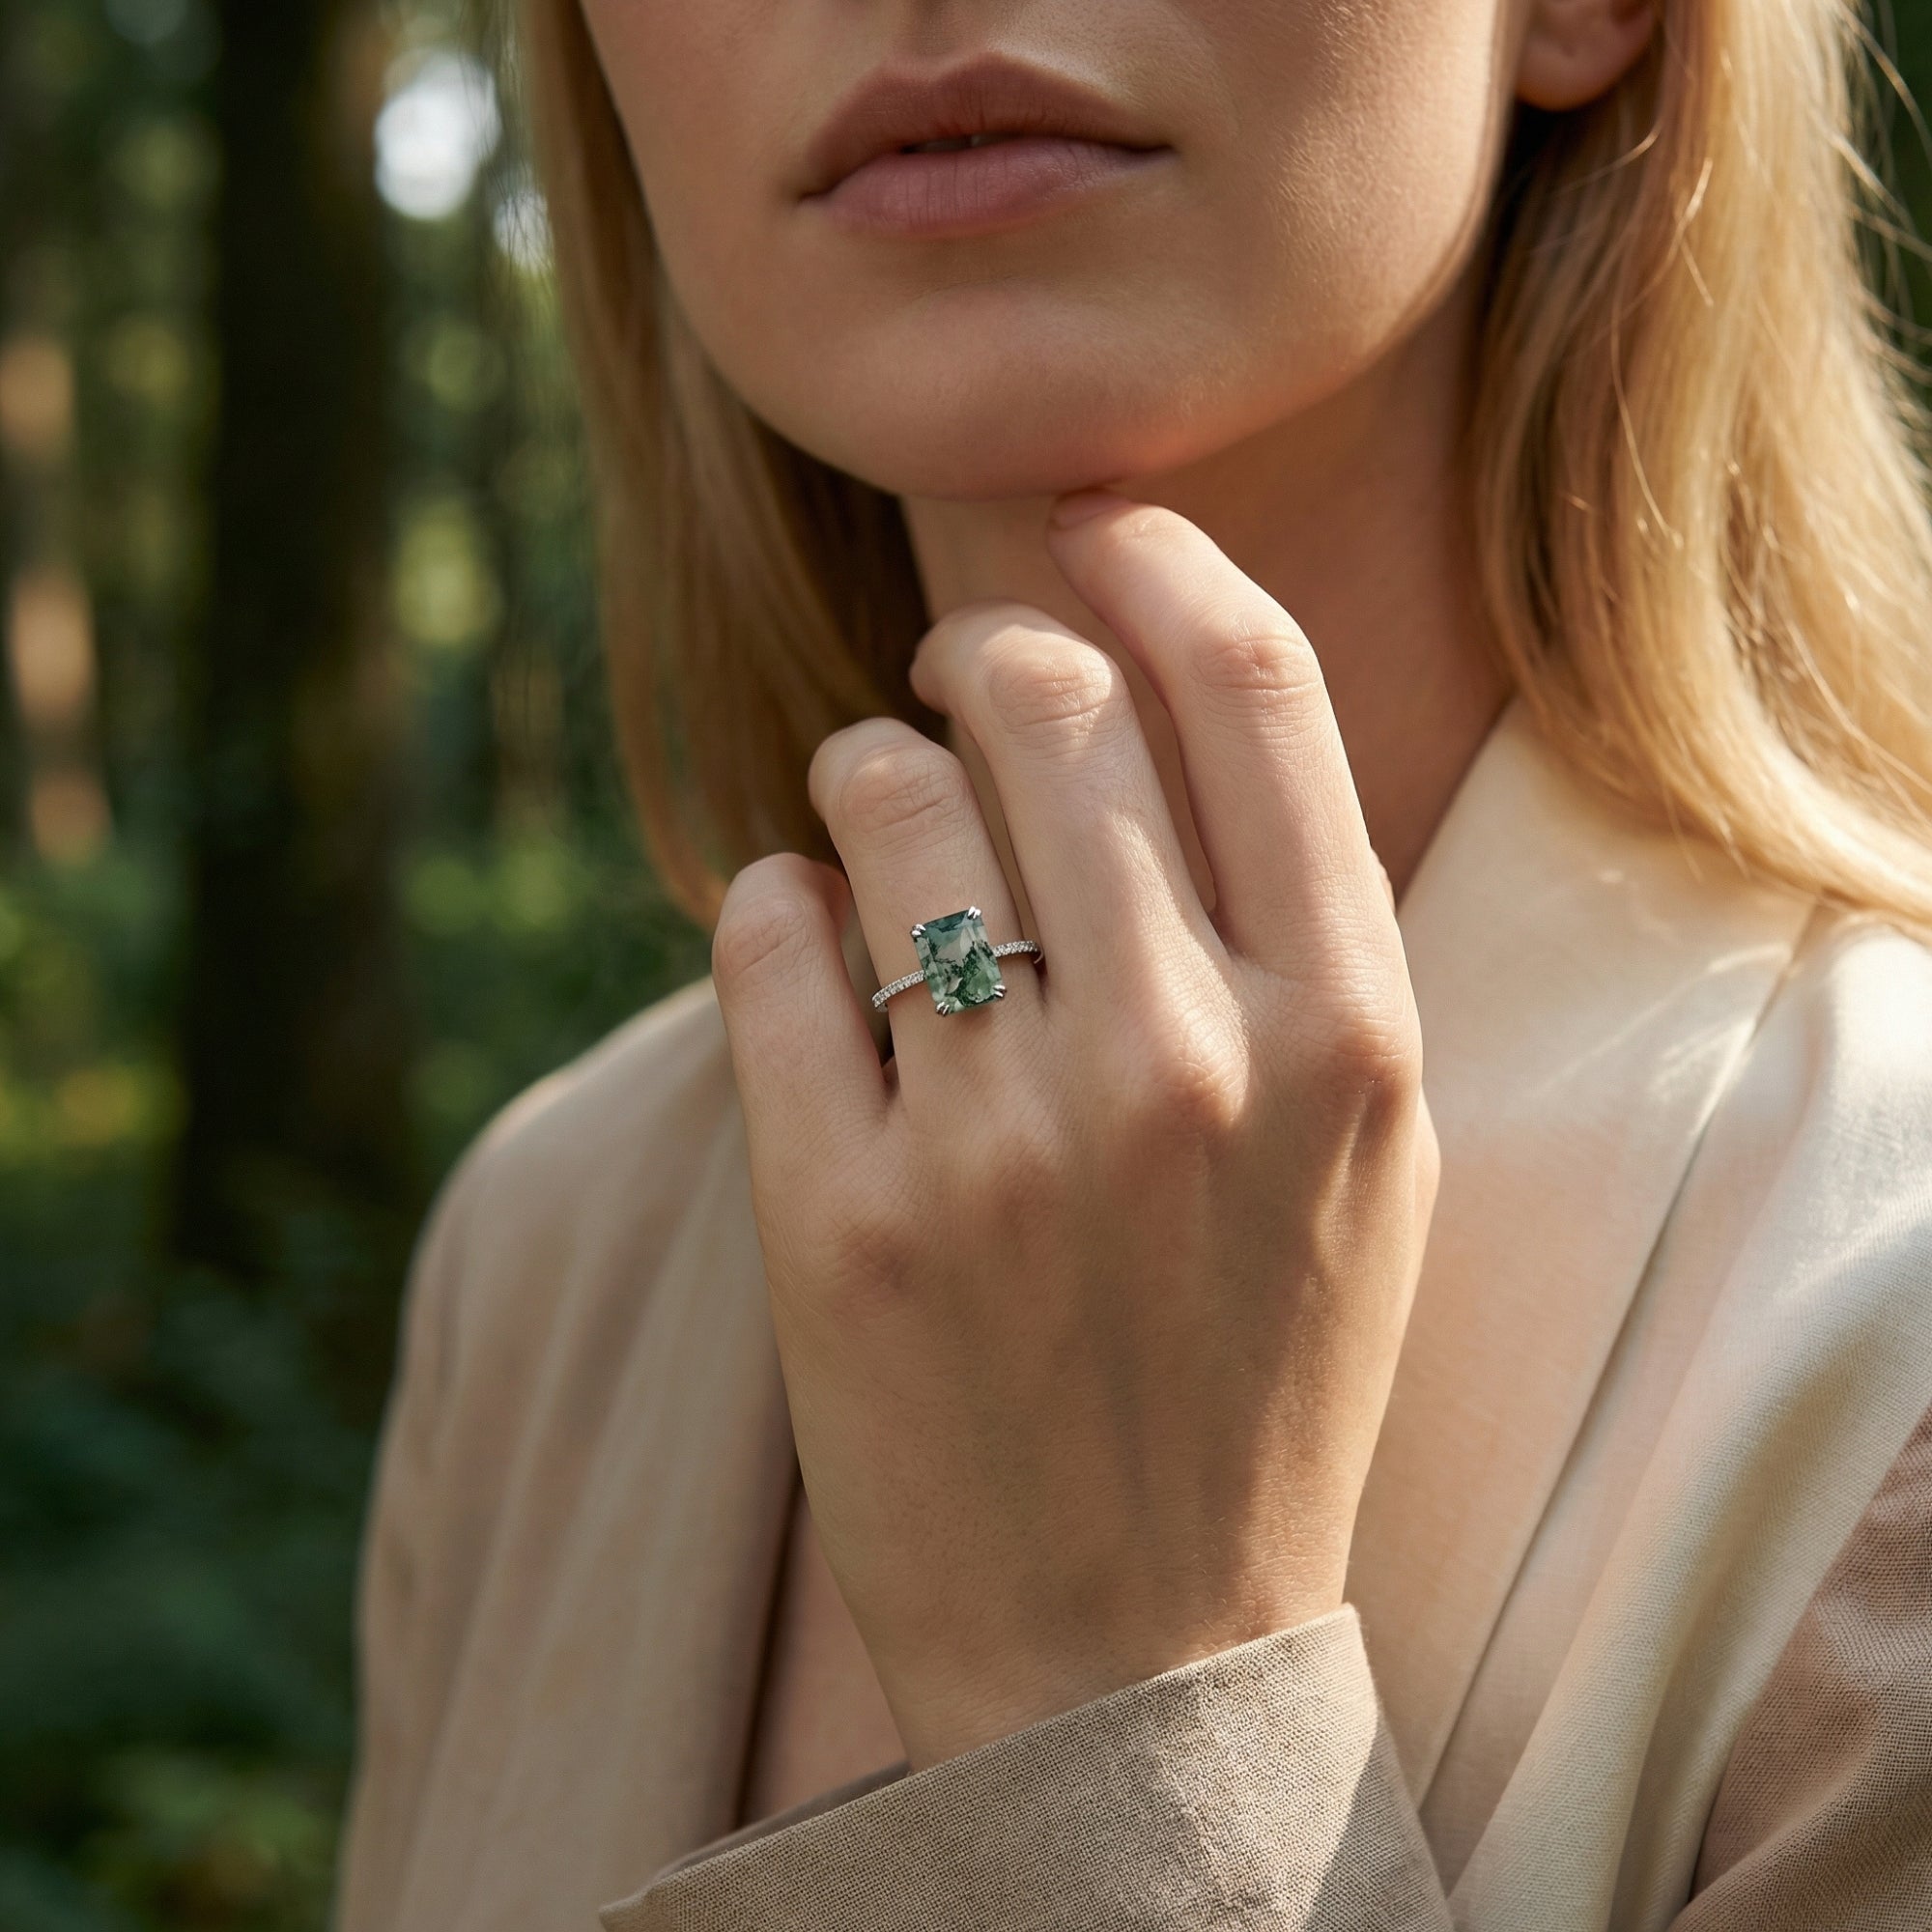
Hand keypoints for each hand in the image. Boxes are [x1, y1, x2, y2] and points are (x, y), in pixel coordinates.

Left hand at [711, 493, 1438, 1771]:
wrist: (1134, 1652)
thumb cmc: (1259, 1376)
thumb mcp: (1365, 1157)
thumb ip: (1297, 935)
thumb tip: (1150, 697)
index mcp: (1345, 1036)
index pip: (1249, 690)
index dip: (1159, 561)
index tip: (1097, 528)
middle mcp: (1183, 1065)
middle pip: (1044, 704)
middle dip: (979, 651)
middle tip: (953, 681)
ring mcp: (1002, 1143)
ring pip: (878, 797)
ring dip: (863, 770)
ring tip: (874, 822)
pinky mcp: (841, 1218)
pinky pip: (766, 935)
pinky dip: (773, 901)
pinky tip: (807, 945)